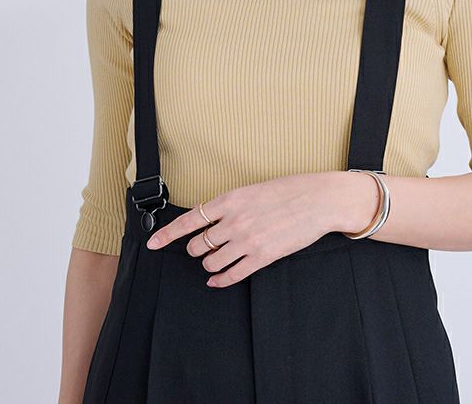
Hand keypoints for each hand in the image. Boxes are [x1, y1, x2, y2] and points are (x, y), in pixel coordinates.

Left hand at [144, 171, 346, 287]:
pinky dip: (220, 280)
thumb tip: (211, 219)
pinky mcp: (262, 257)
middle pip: (199, 245)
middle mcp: (234, 221)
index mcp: (230, 199)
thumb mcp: (253, 190)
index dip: (168, 234)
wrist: (318, 200)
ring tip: (215, 260)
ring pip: (212, 262)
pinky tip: (217, 280)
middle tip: (204, 247)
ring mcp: (247, 241)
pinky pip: (232, 275)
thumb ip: (230, 205)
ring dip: (209, 264)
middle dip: (197, 249)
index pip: (190, 220)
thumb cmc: (289, 190)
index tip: (153, 243)